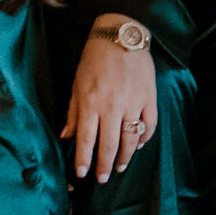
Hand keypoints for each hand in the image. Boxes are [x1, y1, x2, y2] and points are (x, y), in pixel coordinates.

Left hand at [64, 18, 158, 180]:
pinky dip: (144, 139)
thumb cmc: (95, 58)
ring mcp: (133, 103)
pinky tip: (139, 145)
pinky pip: (148, 126)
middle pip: (109, 145)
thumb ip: (73, 112)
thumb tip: (66, 136)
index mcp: (91, 102)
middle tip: (103, 178)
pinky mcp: (149, 98)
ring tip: (120, 167)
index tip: (82, 173)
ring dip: (125, 157)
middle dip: (105, 165)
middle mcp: (112, 106)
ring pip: (130, 139)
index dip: (84, 159)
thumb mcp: (77, 83)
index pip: (86, 139)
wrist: (121, 36)